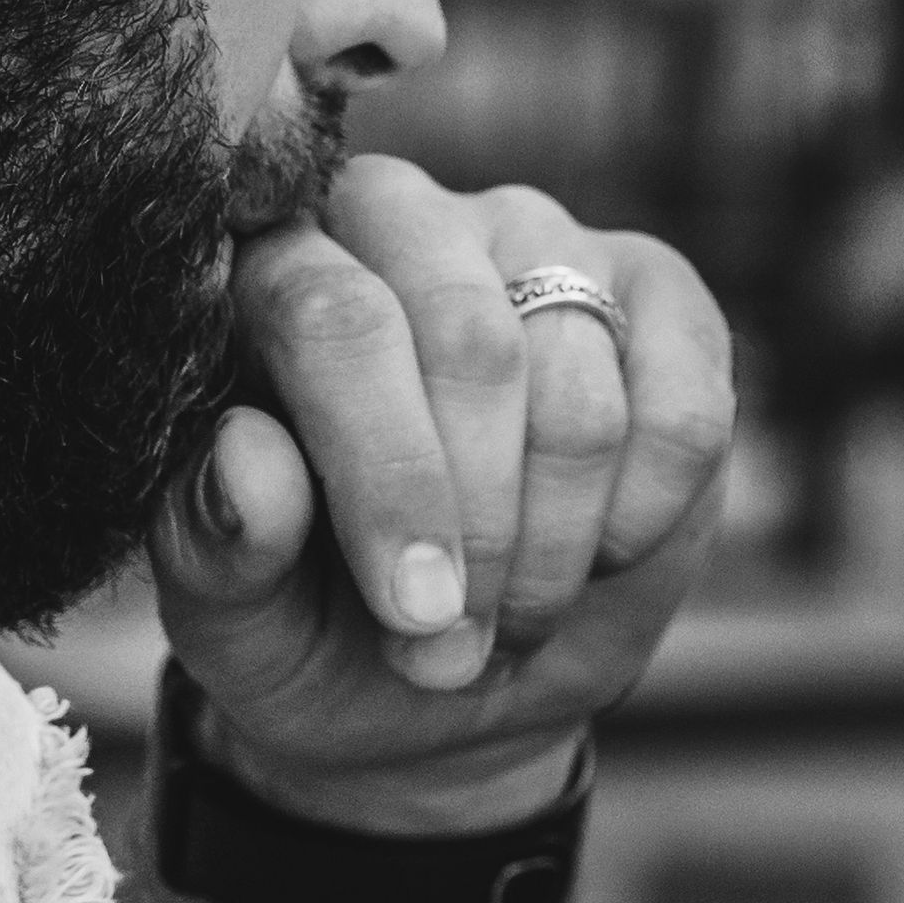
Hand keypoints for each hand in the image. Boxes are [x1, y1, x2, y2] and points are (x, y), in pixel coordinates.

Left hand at [151, 155, 736, 836]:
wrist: (450, 679)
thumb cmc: (316, 628)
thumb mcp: (242, 622)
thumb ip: (219, 543)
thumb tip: (246, 456)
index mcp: (272, 276)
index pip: (335, 319)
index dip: (387, 472)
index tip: (415, 610)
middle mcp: (405, 224)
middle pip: (471, 339)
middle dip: (479, 522)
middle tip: (455, 644)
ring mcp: (540, 241)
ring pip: (579, 389)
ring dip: (551, 547)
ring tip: (505, 619)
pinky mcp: (658, 296)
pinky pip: (684, 411)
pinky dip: (643, 520)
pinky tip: (595, 556)